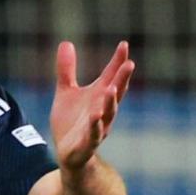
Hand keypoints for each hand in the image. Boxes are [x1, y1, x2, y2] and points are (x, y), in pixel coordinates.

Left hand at [50, 41, 134, 171]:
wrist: (67, 152)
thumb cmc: (71, 121)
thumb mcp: (66, 92)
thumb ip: (67, 70)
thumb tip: (66, 42)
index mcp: (99, 97)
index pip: (112, 76)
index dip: (118, 62)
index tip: (123, 45)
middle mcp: (103, 110)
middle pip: (115, 93)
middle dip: (122, 79)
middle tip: (129, 63)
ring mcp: (97, 127)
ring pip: (108, 114)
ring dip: (111, 102)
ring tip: (112, 88)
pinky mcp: (87, 143)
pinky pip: (93, 134)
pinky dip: (95, 125)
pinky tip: (95, 116)